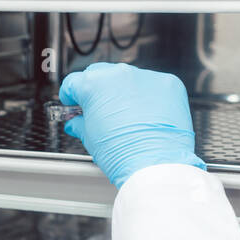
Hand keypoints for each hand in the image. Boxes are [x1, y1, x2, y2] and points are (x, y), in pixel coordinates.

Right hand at [59, 62, 205, 187]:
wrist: (155, 165)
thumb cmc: (123, 153)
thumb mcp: (90, 138)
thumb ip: (80, 124)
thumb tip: (77, 123)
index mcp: (94, 85)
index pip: (74, 82)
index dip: (70, 95)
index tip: (73, 103)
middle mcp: (120, 75)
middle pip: (101, 74)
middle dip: (97, 91)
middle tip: (98, 110)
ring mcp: (146, 77)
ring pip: (128, 79)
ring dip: (124, 93)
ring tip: (126, 117)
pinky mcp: (169, 84)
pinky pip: (153, 86)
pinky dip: (148, 97)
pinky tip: (147, 116)